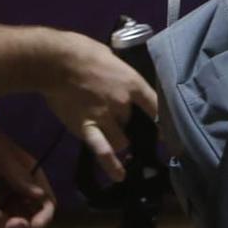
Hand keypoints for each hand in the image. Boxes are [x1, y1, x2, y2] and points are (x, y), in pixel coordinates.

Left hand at [0, 125, 55, 227]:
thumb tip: (41, 196)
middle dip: (22, 223)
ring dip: (3, 221)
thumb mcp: (4, 159)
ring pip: (11, 217)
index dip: (44, 216)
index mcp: (33, 177)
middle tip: (10, 226)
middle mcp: (23, 188)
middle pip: (30, 214)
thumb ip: (21, 177)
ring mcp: (8, 193)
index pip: (47, 202)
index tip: (32, 226)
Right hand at [42, 32, 156, 181]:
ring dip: (119, 142)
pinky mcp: (86, 127)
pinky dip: (111, 164)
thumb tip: (121, 80)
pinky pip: (102, 149)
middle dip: (128, 126)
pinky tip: (119, 176)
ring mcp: (105, 117)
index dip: (164, 121)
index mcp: (133, 83)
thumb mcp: (112, 59)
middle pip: (134, 123)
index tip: (171, 133)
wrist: (56, 61)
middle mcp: (123, 103)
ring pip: (122, 140)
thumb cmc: (82, 52)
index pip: (157, 106)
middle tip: (118, 124)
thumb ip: (120, 75)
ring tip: (114, 141)